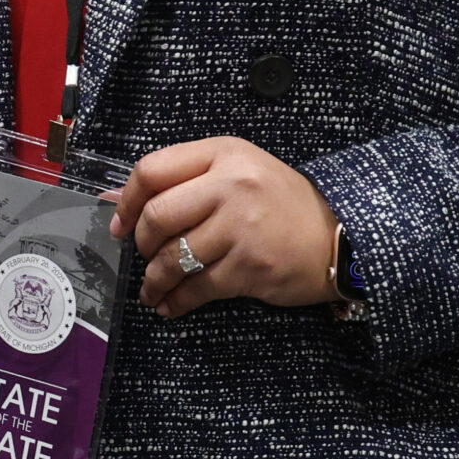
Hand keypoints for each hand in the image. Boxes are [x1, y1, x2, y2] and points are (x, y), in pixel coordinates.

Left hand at [108, 136, 339, 318]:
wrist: (339, 237)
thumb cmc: (282, 203)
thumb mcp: (239, 171)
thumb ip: (188, 180)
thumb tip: (120, 201)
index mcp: (224, 153)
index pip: (153, 169)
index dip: (128, 200)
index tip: (120, 223)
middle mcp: (231, 184)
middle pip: (158, 216)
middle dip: (141, 244)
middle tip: (143, 256)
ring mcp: (241, 226)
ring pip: (173, 257)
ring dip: (154, 279)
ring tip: (153, 289)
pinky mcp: (250, 266)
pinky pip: (198, 288)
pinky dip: (177, 301)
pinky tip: (170, 306)